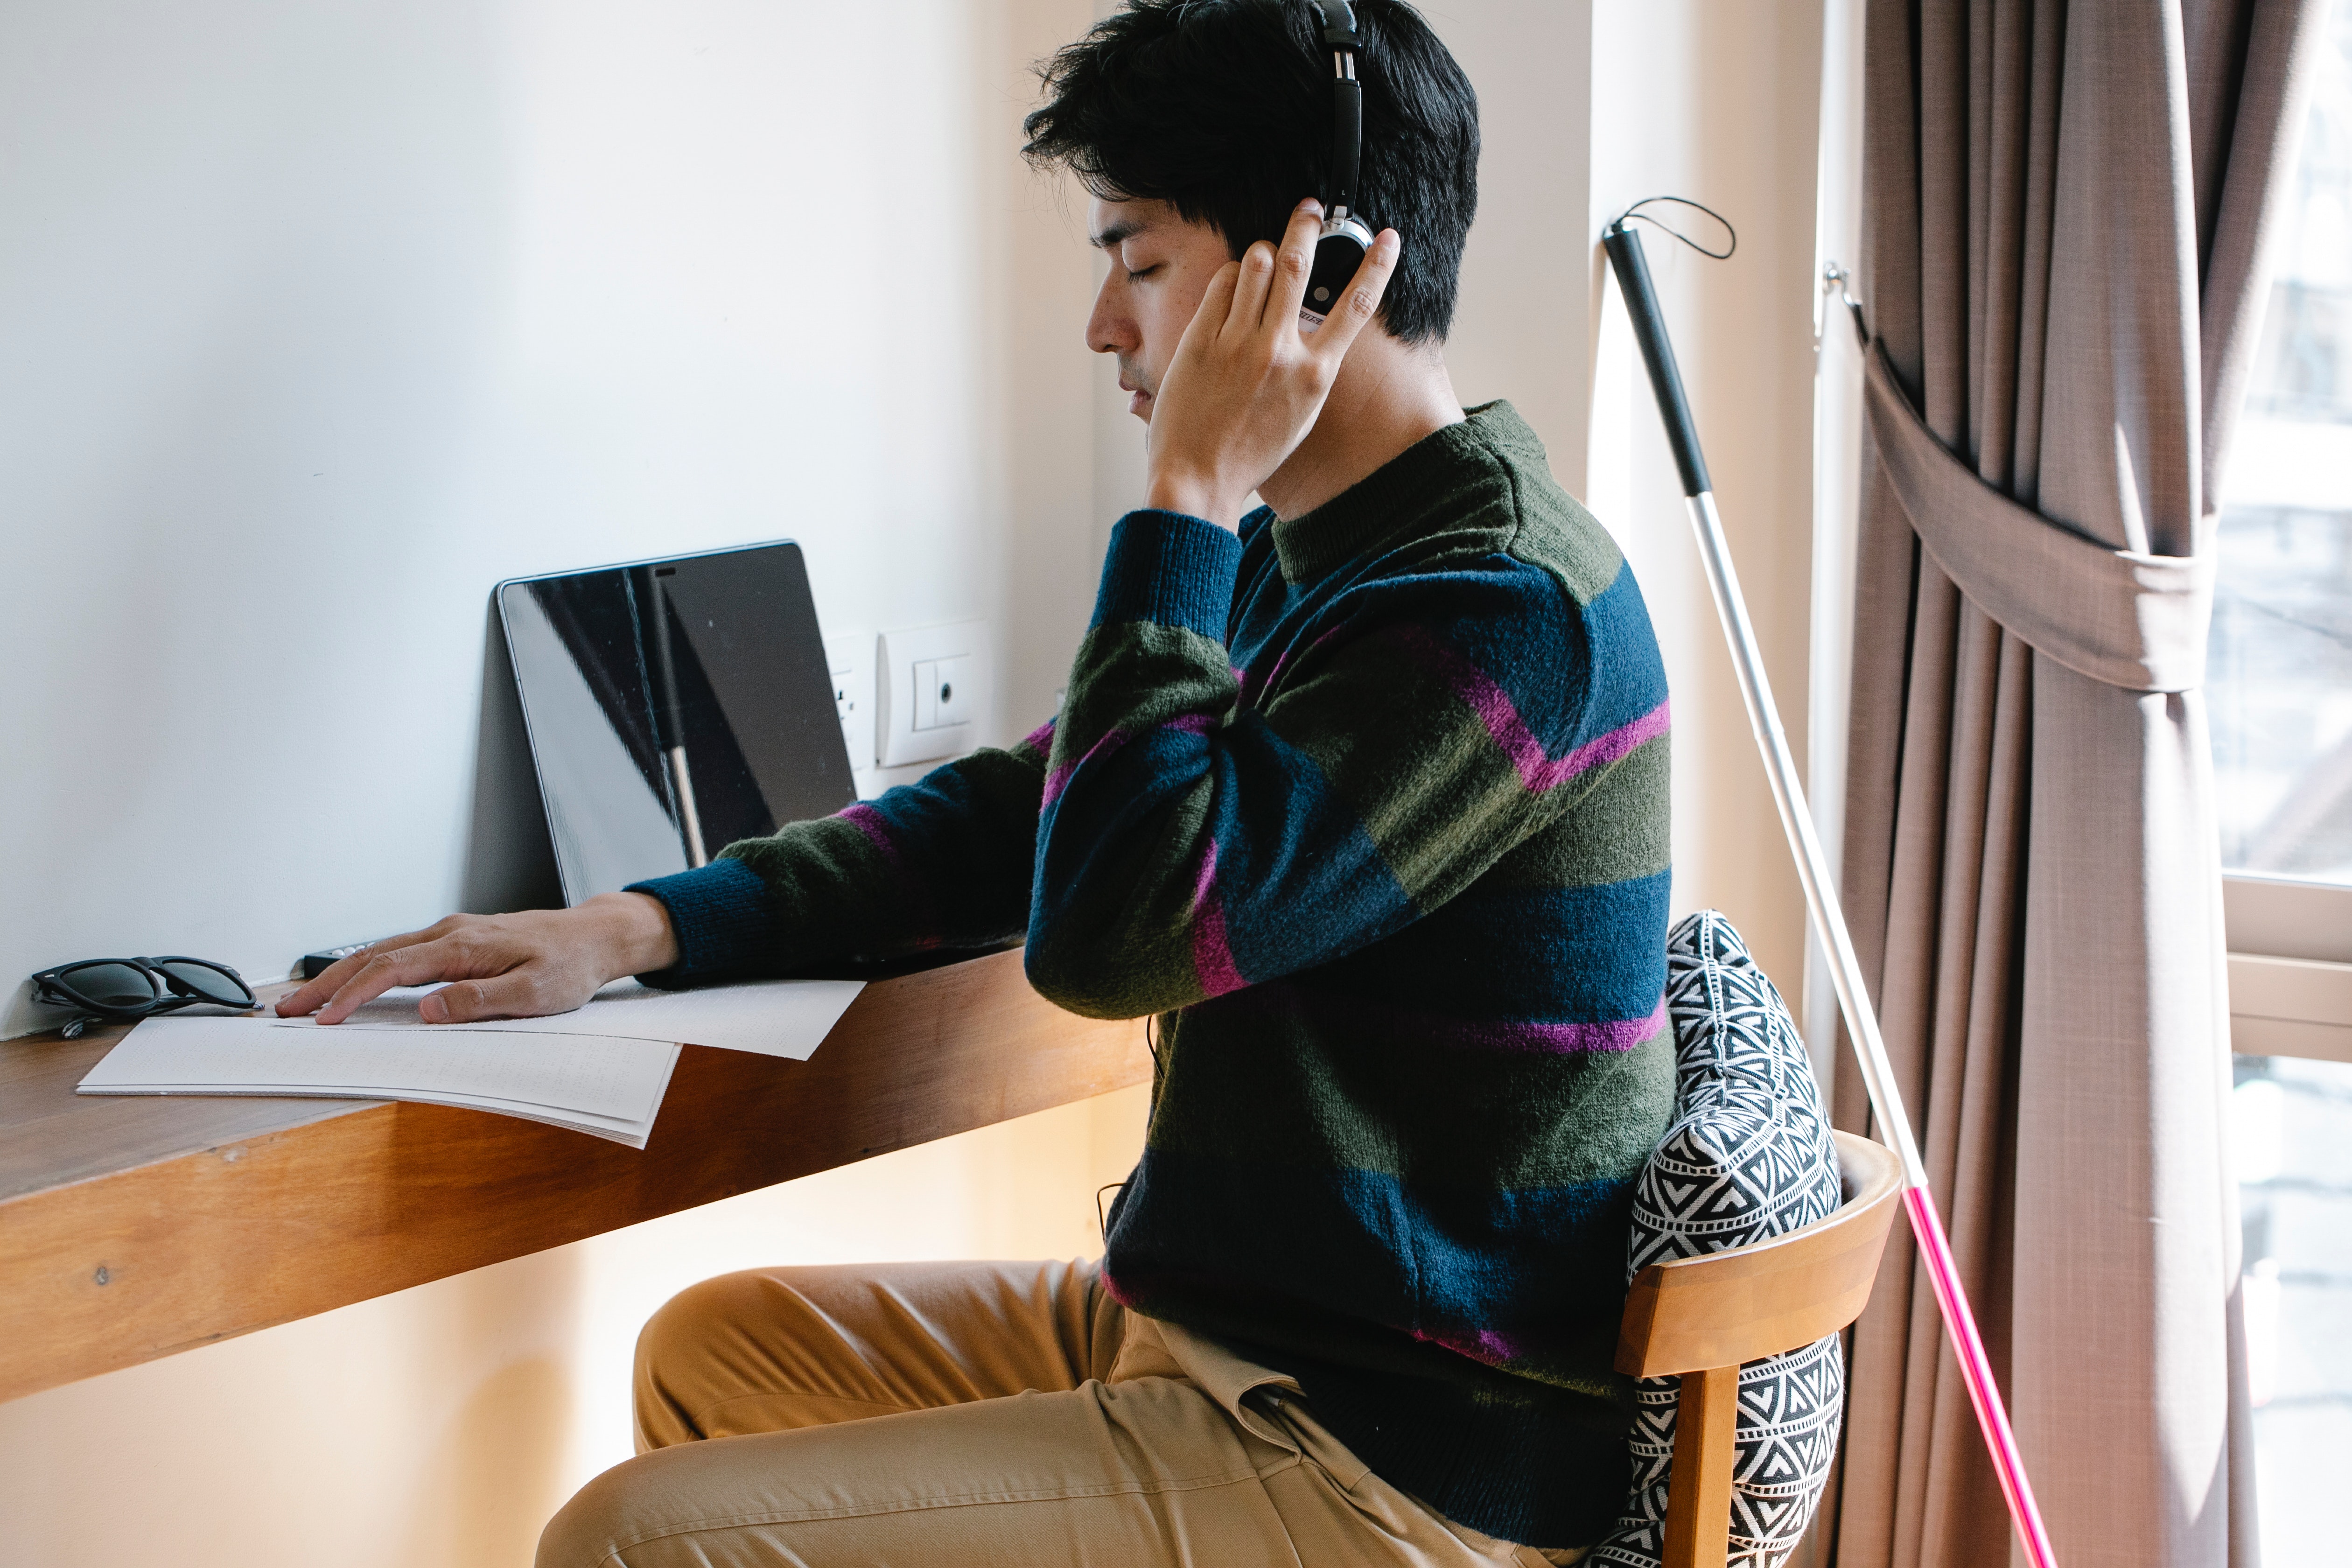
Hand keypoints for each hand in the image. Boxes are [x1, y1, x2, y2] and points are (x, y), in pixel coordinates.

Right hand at [273, 891, 679, 1024]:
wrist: (595, 936)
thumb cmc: (570, 965)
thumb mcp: (534, 992)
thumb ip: (481, 1001)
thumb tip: (429, 1010)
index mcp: (464, 945)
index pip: (393, 970)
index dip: (354, 995)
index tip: (325, 1019)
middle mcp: (451, 934)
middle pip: (374, 956)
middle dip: (327, 983)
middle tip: (289, 1010)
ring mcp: (452, 935)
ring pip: (383, 952)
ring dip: (342, 975)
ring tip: (307, 1001)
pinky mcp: (458, 942)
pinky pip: (402, 954)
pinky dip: (369, 969)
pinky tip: (354, 985)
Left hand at [1143, 200, 1400, 527]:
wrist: (1199, 477)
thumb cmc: (1251, 453)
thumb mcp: (1300, 414)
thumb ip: (1310, 367)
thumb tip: (1312, 325)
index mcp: (1314, 374)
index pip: (1357, 306)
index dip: (1377, 266)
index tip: (1387, 238)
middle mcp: (1280, 351)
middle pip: (1298, 263)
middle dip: (1307, 224)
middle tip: (1309, 208)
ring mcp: (1239, 342)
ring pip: (1256, 262)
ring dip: (1262, 250)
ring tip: (1263, 256)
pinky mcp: (1202, 339)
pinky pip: (1222, 283)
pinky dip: (1231, 276)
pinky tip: (1233, 287)